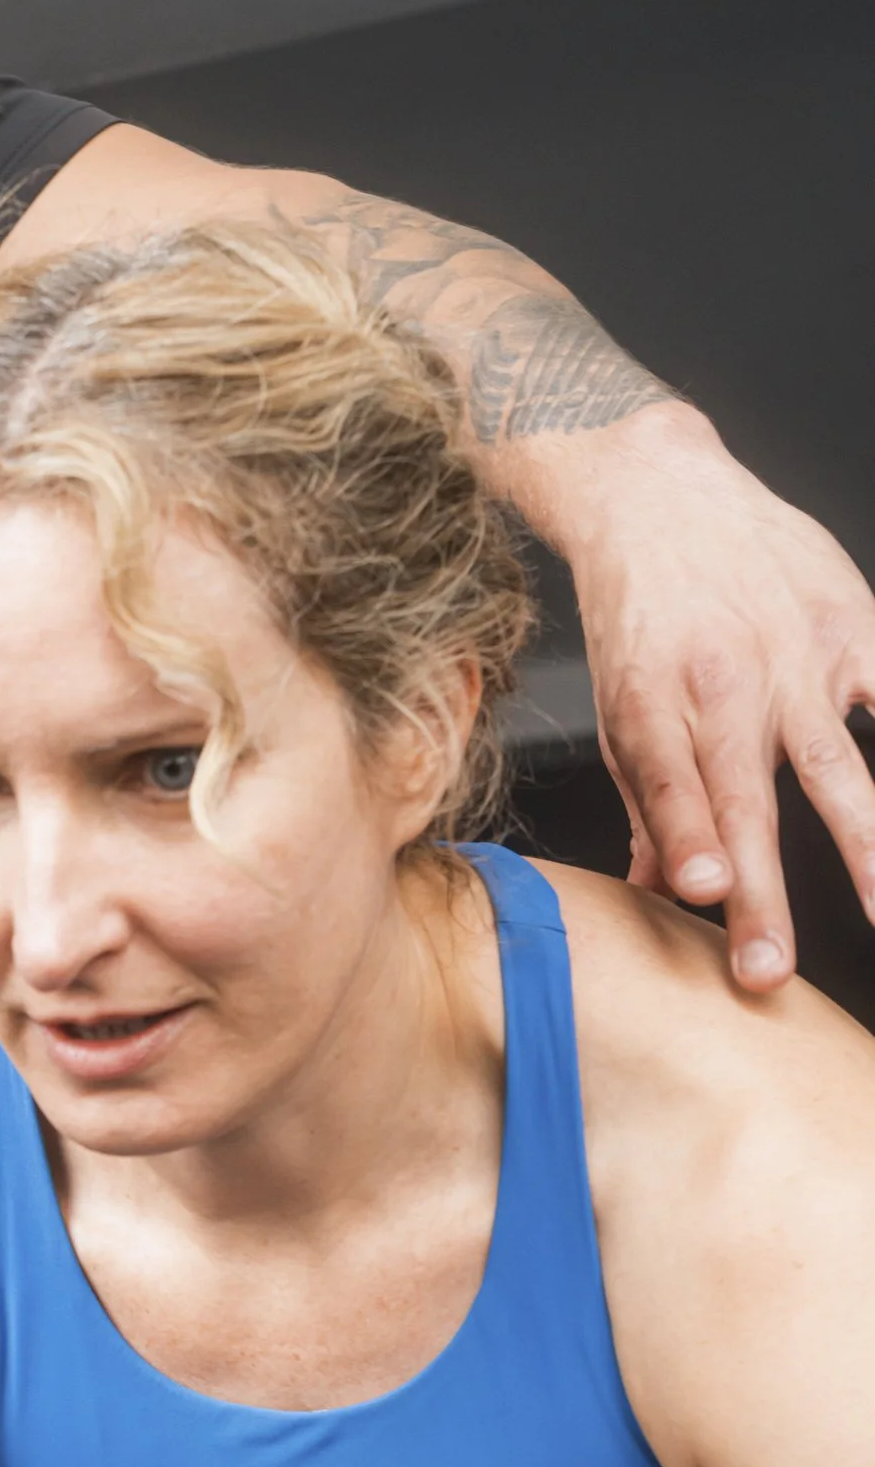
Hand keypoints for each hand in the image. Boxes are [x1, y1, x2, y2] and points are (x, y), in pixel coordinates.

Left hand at [547, 407, 874, 988]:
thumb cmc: (638, 615)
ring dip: (863, 849)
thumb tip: (660, 893)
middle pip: (747, 804)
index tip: (703, 894)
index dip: (690, 841)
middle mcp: (725, 685)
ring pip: (836, 770)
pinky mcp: (851, 627)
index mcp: (655, 706)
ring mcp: (796, 658)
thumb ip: (649, 804)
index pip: (673, 790)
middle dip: (761, 894)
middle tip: (767, 968)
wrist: (662, 497)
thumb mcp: (617, 707)